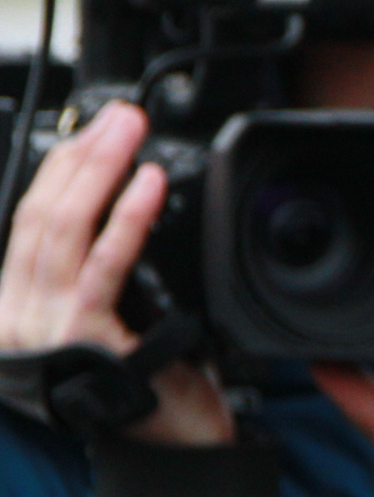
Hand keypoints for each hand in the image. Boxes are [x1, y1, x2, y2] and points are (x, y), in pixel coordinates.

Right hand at [0, 101, 232, 443]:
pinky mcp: (84, 340)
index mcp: (18, 306)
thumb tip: (117, 189)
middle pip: (43, 217)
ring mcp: (46, 330)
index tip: (95, 126)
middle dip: (81, 155)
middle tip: (120, 115)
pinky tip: (146, 183)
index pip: (30, 219)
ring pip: (64, 232)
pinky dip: (126, 220)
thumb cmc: (147, 377)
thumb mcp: (112, 310)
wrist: (171, 442)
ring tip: (130, 130)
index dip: (62, 166)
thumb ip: (97, 264)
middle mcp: (19, 318)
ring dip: (101, 171)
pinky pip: (104, 268)